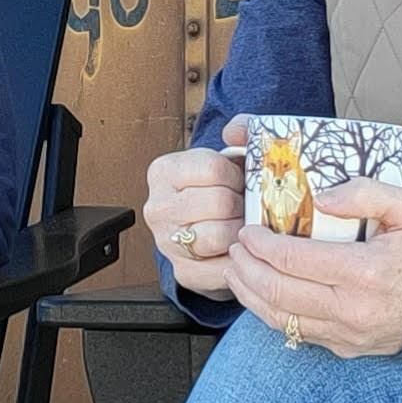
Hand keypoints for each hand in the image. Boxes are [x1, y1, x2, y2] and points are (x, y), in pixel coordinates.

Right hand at [146, 118, 250, 297]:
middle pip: (220, 204)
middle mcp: (157, 208)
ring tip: (242, 224)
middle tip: (244, 205)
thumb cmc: (220, 188)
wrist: (209, 227)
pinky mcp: (183, 272)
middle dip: (242, 205)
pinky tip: (240, 247)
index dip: (238, 176)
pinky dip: (240, 258)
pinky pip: (224, 267)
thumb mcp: (228, 153)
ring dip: (242, 231)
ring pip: (221, 236)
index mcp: (163, 172)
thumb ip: (240, 130)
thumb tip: (235, 130)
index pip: (213, 169)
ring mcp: (166, 243)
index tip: (239, 181)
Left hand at [226, 179, 401, 357]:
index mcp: (366, 272)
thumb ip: (368, 193)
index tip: (248, 230)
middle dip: (247, 267)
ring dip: (249, 292)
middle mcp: (352, 309)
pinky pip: (293, 333)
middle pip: (278, 290)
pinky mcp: (343, 348)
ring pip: (278, 317)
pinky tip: (258, 292)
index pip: (293, 259)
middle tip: (235, 246)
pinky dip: (267, 312)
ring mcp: (346, 334)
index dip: (261, 245)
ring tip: (236, 268)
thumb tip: (323, 197)